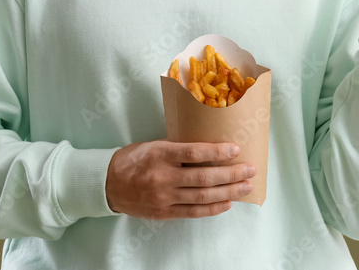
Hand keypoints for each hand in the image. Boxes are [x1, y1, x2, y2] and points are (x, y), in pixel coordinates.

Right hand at [105, 140, 255, 218]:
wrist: (109, 184)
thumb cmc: (133, 159)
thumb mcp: (153, 145)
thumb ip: (177, 148)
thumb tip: (209, 147)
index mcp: (160, 154)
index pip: (194, 153)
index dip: (217, 151)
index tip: (236, 148)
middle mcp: (163, 177)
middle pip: (204, 177)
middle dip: (231, 174)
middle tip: (250, 169)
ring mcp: (164, 197)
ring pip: (202, 196)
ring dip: (228, 192)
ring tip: (245, 187)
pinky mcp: (164, 213)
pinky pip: (193, 212)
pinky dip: (212, 208)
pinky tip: (227, 203)